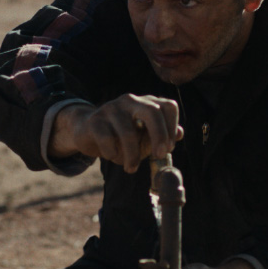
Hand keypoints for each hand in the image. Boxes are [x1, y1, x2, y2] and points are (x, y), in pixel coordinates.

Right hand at [49, 94, 182, 172]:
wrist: (87, 131)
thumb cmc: (122, 135)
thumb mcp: (144, 136)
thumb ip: (162, 135)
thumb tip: (180, 133)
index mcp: (146, 103)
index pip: (168, 107)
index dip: (172, 128)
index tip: (168, 148)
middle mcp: (130, 101)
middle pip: (152, 111)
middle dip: (159, 136)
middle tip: (159, 156)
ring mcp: (111, 108)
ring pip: (128, 133)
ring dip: (132, 156)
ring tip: (131, 168)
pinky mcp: (95, 120)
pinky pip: (108, 140)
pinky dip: (112, 154)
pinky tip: (112, 156)